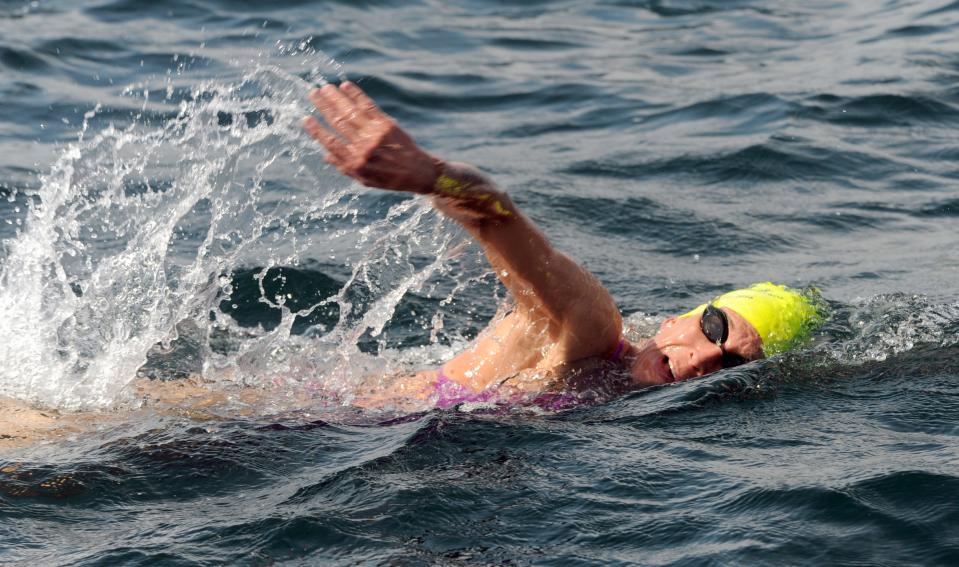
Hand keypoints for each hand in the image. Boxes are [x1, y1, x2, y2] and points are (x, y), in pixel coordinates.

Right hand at [303, 82, 439, 193]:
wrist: (418, 173)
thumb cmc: (389, 178)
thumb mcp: (365, 180)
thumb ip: (345, 168)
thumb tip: (325, 156)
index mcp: (355, 163)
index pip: (330, 143)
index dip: (316, 130)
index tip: (306, 118)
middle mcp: (363, 148)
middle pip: (338, 122)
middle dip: (324, 106)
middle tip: (313, 93)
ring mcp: (375, 134)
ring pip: (350, 112)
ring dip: (336, 97)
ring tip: (325, 88)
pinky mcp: (386, 124)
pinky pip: (368, 106)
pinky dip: (356, 95)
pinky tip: (346, 86)